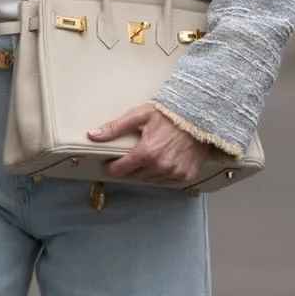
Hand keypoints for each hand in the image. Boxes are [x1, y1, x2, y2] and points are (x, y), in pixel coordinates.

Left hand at [87, 104, 210, 187]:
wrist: (201, 117)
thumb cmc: (171, 113)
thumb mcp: (141, 115)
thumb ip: (115, 127)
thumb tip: (93, 135)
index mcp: (146, 153)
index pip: (119, 170)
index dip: (111, 166)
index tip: (110, 162)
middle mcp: (160, 166)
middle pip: (133, 176)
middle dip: (128, 167)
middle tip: (131, 155)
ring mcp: (174, 173)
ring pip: (149, 179)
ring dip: (144, 171)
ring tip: (148, 156)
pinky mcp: (185, 176)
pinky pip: (166, 181)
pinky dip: (161, 174)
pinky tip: (162, 161)